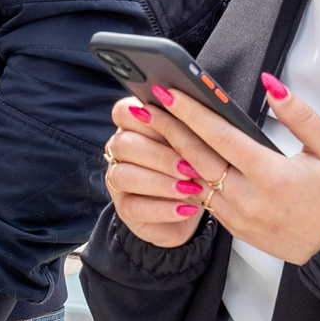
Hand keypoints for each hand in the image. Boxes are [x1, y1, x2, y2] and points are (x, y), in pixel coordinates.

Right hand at [103, 93, 219, 249]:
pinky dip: (162, 209)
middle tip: (190, 167)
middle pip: (124, 144)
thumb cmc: (194, 167)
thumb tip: (203, 115)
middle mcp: (119, 150)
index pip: (123, 111)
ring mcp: (117, 180)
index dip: (145, 117)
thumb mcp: (195, 146)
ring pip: (124, 175)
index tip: (174, 125)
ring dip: (160, 182)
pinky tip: (186, 209)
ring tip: (190, 189)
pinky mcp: (123, 208)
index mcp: (133, 126)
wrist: (190, 206)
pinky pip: (133, 207)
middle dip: (159, 155)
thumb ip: (190, 129)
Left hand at [139, 79, 319, 265]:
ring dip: (172, 153)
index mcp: (272, 176)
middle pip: (197, 158)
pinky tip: (174, 158)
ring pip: (195, 180)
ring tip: (153, 128)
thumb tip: (271, 84)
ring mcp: (239, 217)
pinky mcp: (235, 228)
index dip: (191, 113)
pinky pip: (204, 199)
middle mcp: (249, 199)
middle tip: (147, 105)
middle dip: (169, 128)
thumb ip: (300, 115)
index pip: (220, 138)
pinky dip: (187, 177)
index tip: (169, 93)